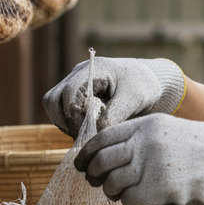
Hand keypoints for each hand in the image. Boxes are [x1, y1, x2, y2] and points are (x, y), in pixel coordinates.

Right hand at [42, 56, 185, 136]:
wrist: (150, 83)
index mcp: (94, 68)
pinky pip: (60, 111)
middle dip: (67, 121)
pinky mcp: (75, 95)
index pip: (70, 92)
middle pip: (53, 99)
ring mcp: (74, 83)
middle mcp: (78, 73)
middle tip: (87, 136)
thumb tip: (95, 133)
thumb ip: (115, 114)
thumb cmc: (144, 87)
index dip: (76, 116)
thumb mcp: (135, 99)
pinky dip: (69, 123)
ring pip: (53, 106)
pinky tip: (88, 129)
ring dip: (65, 123)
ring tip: (87, 133)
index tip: (91, 132)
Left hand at [74, 114, 203, 204]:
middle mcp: (145, 143)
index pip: (102, 139)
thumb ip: (135, 137)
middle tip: (94, 181)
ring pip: (112, 183)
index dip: (86, 154)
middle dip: (93, 175)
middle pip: (102, 162)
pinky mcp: (159, 189)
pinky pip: (128, 200)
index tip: (80, 164)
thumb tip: (101, 154)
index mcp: (144, 126)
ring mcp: (152, 166)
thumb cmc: (191, 146)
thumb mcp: (163, 128)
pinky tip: (134, 201)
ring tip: (119, 191)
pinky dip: (127, 203)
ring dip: (111, 191)